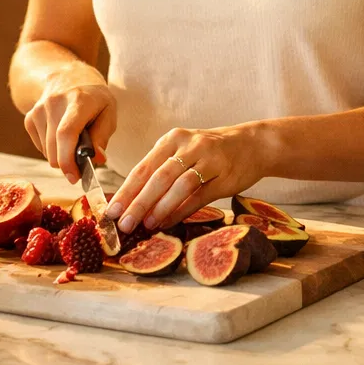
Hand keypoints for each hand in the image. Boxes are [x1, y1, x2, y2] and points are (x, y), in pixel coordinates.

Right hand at [23, 83, 116, 182]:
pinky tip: (61, 135)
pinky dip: (52, 149)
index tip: (75, 177)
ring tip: (75, 140)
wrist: (67, 76)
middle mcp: (54, 104)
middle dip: (69, 164)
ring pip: (47, 152)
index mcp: (78, 101)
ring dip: (61, 155)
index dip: (68, 159)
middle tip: (83, 162)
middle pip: (54, 149)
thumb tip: (96, 159)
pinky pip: (40, 147)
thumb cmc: (94, 97)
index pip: (66, 133)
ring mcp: (38, 110)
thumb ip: (103, 136)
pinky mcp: (29, 118)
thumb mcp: (109, 111)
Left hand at [105, 125, 275, 234]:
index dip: (125, 191)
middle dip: (138, 202)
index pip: (143, 167)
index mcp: (173, 139)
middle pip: (158, 177)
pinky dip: (181, 211)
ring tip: (146, 225)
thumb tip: (132, 203)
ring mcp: (209, 159)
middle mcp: (190, 145)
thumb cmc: (211, 152)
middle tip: (124, 224)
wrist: (253, 145)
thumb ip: (161, 172)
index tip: (110, 212)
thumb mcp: (183, 152)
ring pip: (179, 186)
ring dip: (160, 208)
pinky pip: (199, 196)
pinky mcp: (224, 176)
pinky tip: (168, 223)